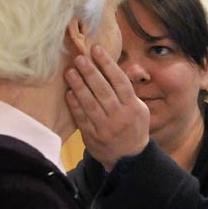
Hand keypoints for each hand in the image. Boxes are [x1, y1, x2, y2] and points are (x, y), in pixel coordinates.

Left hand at [65, 45, 149, 170]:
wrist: (129, 159)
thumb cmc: (133, 127)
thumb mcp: (139, 109)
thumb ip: (127, 91)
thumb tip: (110, 66)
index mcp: (133, 107)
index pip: (120, 81)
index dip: (108, 64)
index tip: (97, 50)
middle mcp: (121, 117)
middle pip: (104, 91)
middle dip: (90, 72)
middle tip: (79, 58)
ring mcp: (106, 128)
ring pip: (91, 104)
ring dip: (79, 86)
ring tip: (70, 72)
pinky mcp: (93, 138)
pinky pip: (82, 119)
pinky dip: (75, 105)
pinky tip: (68, 93)